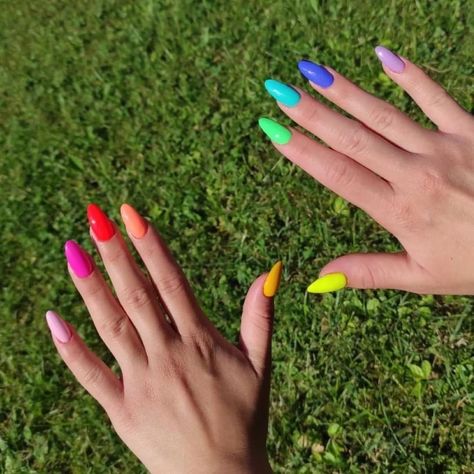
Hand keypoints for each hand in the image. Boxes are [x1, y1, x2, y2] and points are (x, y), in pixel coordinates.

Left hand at [46, 204, 279, 472]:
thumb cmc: (245, 418)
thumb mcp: (260, 365)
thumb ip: (261, 317)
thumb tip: (271, 272)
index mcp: (200, 342)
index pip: (171, 284)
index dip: (151, 248)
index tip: (133, 216)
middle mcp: (168, 356)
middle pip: (137, 297)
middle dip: (116, 254)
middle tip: (96, 217)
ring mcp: (142, 383)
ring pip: (111, 328)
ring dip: (90, 289)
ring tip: (72, 250)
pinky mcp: (122, 411)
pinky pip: (91, 376)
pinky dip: (71, 349)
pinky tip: (54, 320)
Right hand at [261, 46, 473, 294]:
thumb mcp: (421, 277)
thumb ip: (369, 272)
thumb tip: (319, 279)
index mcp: (400, 211)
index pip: (339, 175)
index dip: (303, 152)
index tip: (274, 131)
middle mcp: (416, 174)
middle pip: (353, 139)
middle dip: (311, 113)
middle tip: (278, 91)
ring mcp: (444, 148)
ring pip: (385, 115)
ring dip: (346, 91)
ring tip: (312, 71)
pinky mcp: (470, 131)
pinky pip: (437, 97)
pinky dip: (411, 75)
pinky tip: (383, 55)